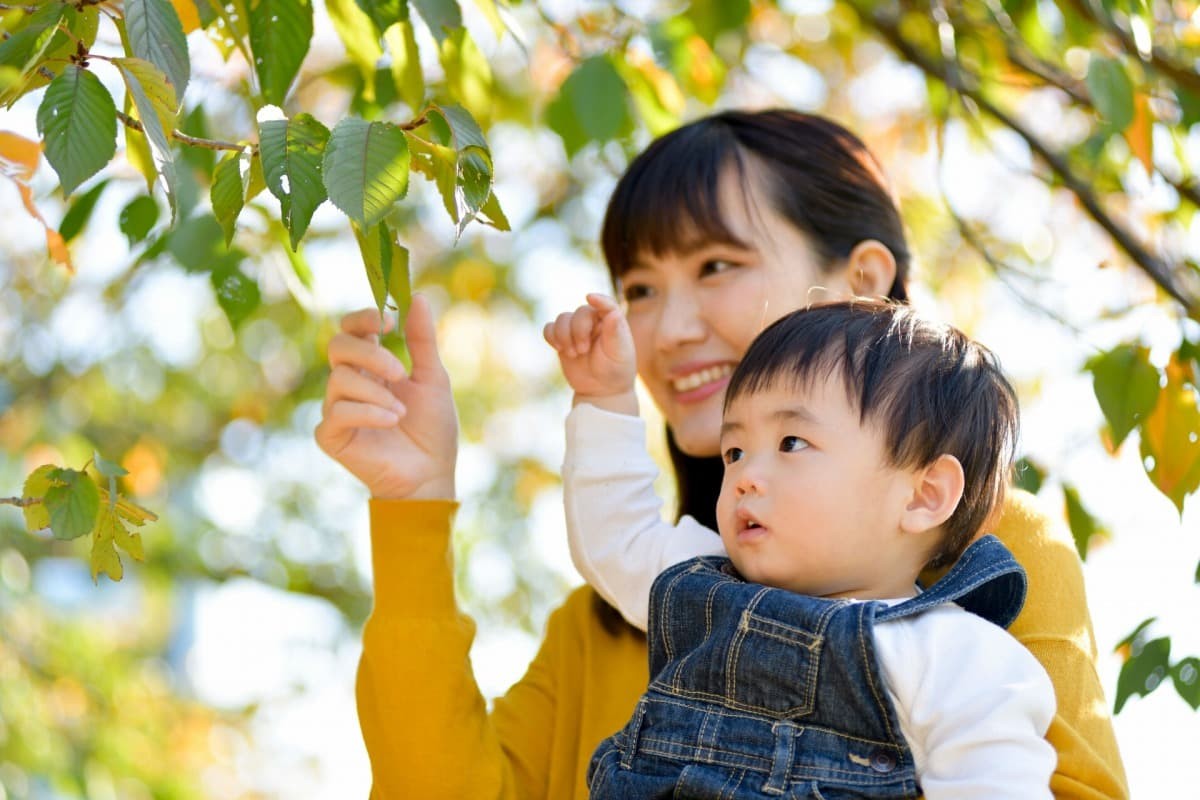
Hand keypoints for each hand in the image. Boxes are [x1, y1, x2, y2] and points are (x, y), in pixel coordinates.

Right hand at [315, 294, 457, 499]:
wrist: (431, 474)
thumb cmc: (432, 429)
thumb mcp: (433, 378)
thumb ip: (422, 340)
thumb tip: (419, 297)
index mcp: (371, 366)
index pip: (351, 329)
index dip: (363, 318)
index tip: (388, 321)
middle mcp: (350, 383)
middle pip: (337, 346)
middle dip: (370, 353)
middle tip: (399, 371)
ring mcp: (337, 408)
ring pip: (338, 379)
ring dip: (375, 391)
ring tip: (401, 412)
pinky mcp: (331, 435)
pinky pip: (337, 412)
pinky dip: (368, 413)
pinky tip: (391, 421)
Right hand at [543, 294, 636, 411]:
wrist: (601, 389)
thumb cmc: (616, 370)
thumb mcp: (619, 353)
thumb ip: (615, 332)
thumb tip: (613, 313)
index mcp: (611, 321)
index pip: (606, 304)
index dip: (599, 299)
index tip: (590, 297)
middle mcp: (593, 321)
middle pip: (580, 312)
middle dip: (578, 331)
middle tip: (583, 350)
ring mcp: (576, 329)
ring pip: (562, 318)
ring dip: (564, 336)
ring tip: (574, 354)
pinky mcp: (562, 339)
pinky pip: (549, 328)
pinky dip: (551, 336)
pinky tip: (559, 349)